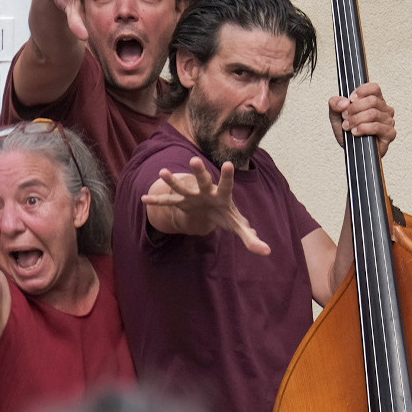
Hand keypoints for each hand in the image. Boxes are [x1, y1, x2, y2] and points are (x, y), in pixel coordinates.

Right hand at [143, 157, 270, 254]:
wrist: (211, 209)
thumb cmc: (227, 214)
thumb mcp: (238, 226)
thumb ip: (251, 238)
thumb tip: (266, 251)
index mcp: (222, 195)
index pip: (226, 184)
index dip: (227, 175)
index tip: (228, 164)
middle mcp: (206, 191)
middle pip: (203, 180)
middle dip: (199, 172)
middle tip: (193, 160)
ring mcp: (193, 195)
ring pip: (182, 187)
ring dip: (173, 181)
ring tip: (163, 172)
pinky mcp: (182, 202)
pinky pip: (169, 201)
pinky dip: (158, 201)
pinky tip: (144, 199)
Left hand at [328, 82, 395, 157]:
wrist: (351, 151)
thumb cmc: (348, 132)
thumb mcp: (336, 116)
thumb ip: (335, 104)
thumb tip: (343, 102)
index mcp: (375, 101)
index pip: (374, 88)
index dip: (362, 91)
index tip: (350, 99)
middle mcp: (384, 109)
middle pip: (372, 100)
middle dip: (355, 108)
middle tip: (345, 116)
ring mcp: (388, 121)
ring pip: (373, 113)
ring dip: (356, 119)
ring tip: (347, 126)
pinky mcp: (390, 133)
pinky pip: (377, 126)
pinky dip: (363, 128)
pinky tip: (356, 132)